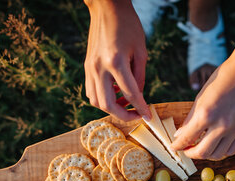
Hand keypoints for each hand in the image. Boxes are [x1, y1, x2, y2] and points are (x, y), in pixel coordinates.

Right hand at [84, 0, 151, 120]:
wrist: (107, 9)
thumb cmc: (128, 26)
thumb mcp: (141, 50)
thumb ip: (140, 76)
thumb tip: (139, 96)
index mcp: (116, 62)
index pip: (130, 94)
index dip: (141, 108)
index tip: (148, 116)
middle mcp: (99, 68)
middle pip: (108, 104)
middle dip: (124, 115)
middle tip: (136, 115)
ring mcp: (90, 68)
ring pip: (96, 101)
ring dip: (111, 108)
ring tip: (126, 104)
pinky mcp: (86, 67)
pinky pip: (91, 91)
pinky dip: (103, 98)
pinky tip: (115, 93)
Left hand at [171, 56, 234, 159]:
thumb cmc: (221, 79)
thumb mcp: (201, 97)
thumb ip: (190, 119)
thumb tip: (180, 134)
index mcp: (206, 114)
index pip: (187, 138)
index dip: (177, 145)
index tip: (174, 147)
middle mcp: (221, 125)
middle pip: (202, 152)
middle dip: (190, 153)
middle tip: (186, 149)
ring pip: (217, 154)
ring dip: (206, 154)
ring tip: (201, 147)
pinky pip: (231, 149)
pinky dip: (221, 151)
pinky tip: (216, 145)